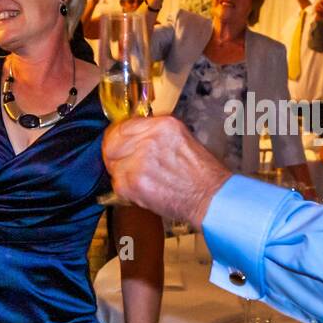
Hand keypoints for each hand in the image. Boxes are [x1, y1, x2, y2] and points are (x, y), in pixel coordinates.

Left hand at [102, 115, 230, 225]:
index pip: (123, 126)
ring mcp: (139, 161)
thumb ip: (155, 133)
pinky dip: (126, 189)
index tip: (117, 143)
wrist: (210, 197)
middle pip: (112, 143)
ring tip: (141, 180)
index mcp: (163, 125)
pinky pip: (117, 183)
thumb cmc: (201, 172)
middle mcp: (149, 140)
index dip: (117, 136)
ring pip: (113, 165)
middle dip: (114, 155)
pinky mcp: (133, 183)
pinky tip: (144, 189)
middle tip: (122, 163)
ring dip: (122, 173)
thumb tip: (133, 136)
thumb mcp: (182, 138)